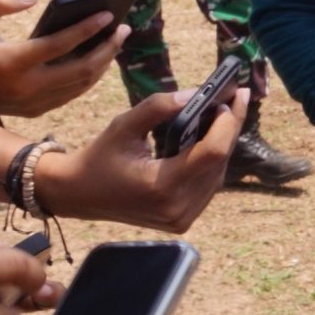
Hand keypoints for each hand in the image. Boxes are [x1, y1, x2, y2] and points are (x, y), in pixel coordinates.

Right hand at [0, 0, 122, 118]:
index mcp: (9, 62)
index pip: (58, 45)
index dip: (86, 29)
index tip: (107, 13)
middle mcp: (24, 87)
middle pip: (80, 70)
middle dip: (107, 48)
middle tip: (123, 28)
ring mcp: (31, 103)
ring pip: (80, 86)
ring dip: (103, 63)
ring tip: (116, 40)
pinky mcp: (34, 111)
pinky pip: (71, 95)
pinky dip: (90, 77)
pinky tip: (100, 59)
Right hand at [38, 88, 242, 232]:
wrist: (78, 194)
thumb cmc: (99, 157)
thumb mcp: (124, 125)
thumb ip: (159, 107)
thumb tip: (197, 94)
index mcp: (162, 186)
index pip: (213, 152)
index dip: (227, 123)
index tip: (230, 97)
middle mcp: (177, 207)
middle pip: (219, 162)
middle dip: (229, 127)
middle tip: (236, 96)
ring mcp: (181, 218)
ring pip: (217, 174)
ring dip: (222, 143)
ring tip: (224, 113)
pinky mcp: (182, 220)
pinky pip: (207, 186)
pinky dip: (211, 161)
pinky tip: (211, 137)